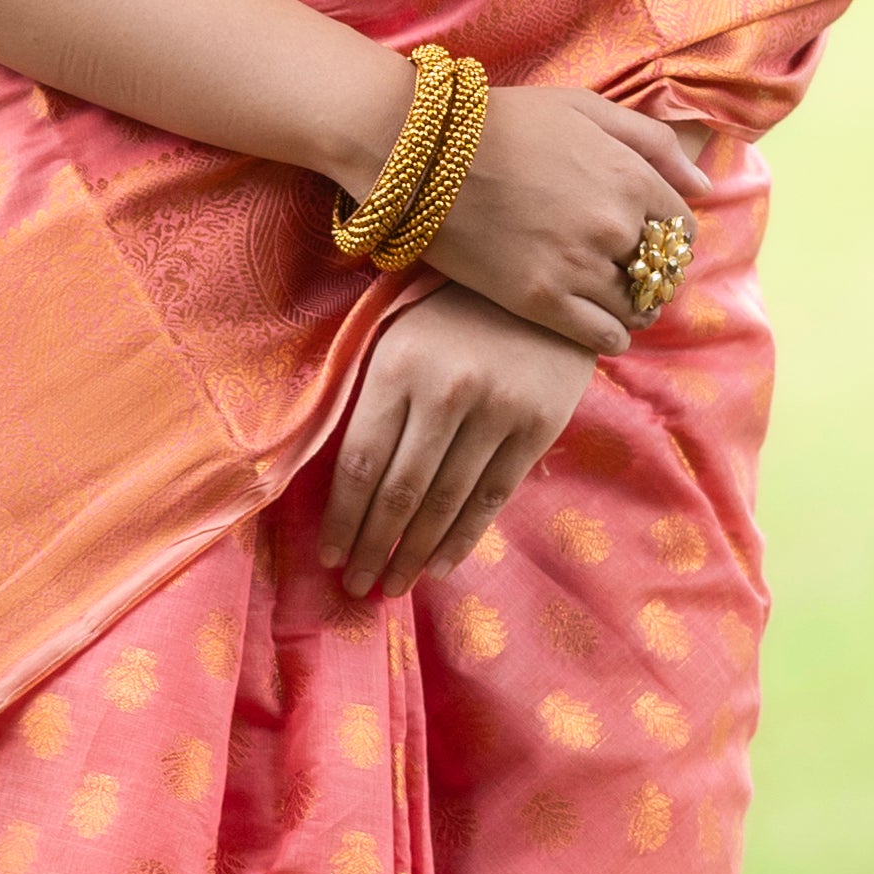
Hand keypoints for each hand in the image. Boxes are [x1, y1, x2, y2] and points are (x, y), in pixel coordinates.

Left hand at [321, 284, 595, 604]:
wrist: (544, 287)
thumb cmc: (451, 317)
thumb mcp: (398, 337)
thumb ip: (371, 400)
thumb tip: (342, 487)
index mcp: (398, 366)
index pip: (361, 460)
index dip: (342, 517)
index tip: (329, 554)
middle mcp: (446, 390)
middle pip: (400, 490)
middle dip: (372, 546)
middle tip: (356, 587)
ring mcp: (496, 410)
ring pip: (445, 502)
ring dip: (414, 552)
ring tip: (392, 584)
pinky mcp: (537, 426)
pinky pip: (492, 497)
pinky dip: (462, 538)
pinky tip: (439, 565)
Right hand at [422, 81, 710, 354]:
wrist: (424, 153)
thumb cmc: (504, 122)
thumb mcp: (585, 108)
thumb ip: (651, 142)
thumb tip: (702, 184)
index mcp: (630, 177)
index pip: (681, 227)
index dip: (669, 237)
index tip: (650, 241)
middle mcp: (613, 226)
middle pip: (661, 271)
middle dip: (651, 273)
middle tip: (630, 273)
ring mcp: (578, 267)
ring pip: (635, 307)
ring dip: (633, 307)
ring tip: (615, 300)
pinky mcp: (541, 301)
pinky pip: (602, 337)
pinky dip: (612, 336)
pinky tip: (602, 327)